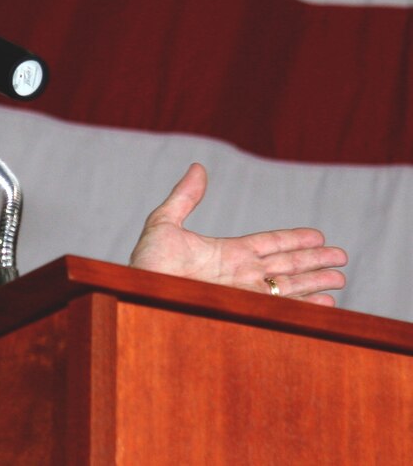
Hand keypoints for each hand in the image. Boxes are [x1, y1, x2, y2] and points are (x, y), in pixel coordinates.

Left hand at [128, 163, 347, 305]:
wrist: (139, 295)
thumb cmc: (147, 264)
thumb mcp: (164, 224)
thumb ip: (184, 197)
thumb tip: (197, 167)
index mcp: (227, 254)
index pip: (269, 244)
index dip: (294, 239)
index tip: (318, 235)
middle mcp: (239, 275)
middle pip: (286, 266)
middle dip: (314, 262)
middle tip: (342, 257)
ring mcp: (243, 296)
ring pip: (288, 288)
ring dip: (315, 283)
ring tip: (340, 279)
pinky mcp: (244, 314)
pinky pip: (280, 311)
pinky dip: (304, 309)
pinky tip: (324, 305)